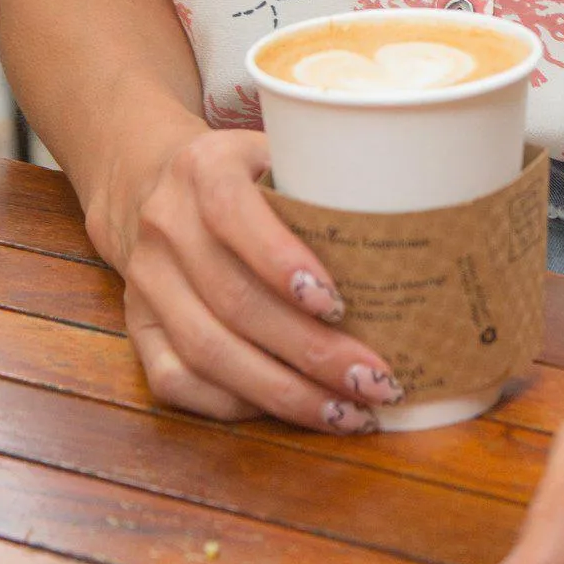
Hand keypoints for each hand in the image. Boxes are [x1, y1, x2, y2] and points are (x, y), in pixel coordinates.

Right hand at [105, 122, 404, 431]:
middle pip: (233, 301)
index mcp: (206, 168)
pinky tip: (293, 411)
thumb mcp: (278, 150)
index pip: (235, 215)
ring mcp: (145, 282)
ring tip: (348, 413)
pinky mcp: (137, 327)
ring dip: (282, 392)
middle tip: (375, 380)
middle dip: (310, 351)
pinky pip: (177, 381)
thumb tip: (425, 222)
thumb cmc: (246, 173)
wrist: (150, 181)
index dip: (281, 261)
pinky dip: (238, 405)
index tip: (338, 303)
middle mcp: (166, 224)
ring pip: (206, 351)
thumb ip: (327, 178)